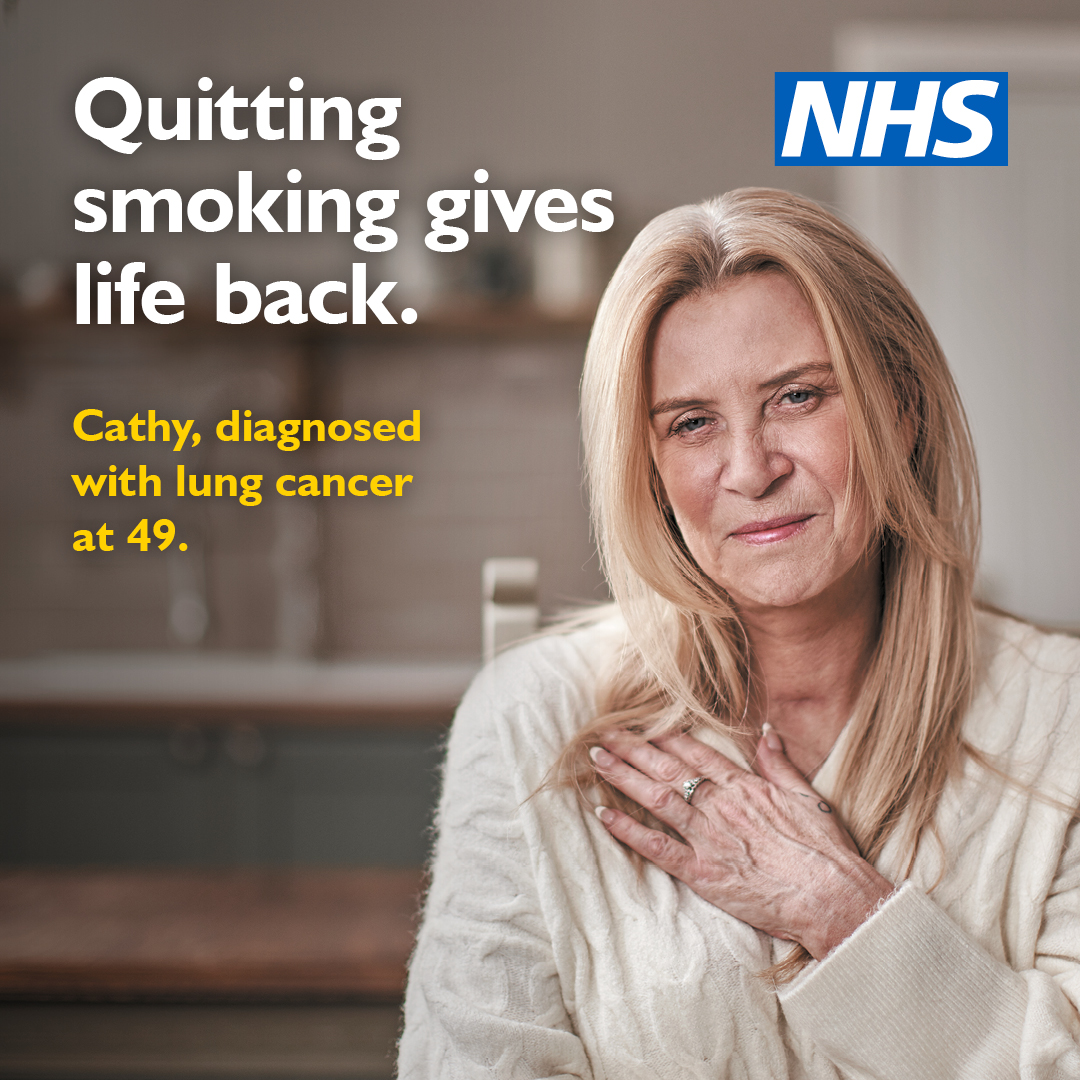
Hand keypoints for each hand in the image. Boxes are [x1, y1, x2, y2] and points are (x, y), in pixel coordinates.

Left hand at [589, 727, 893, 959]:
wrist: (832, 896)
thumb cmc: (825, 850)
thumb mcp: (806, 796)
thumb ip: (779, 763)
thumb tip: (766, 731)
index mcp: (744, 786)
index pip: (694, 752)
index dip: (663, 736)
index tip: (639, 722)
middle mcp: (720, 805)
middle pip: (667, 768)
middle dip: (632, 748)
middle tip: (603, 732)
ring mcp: (708, 837)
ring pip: (656, 798)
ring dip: (623, 777)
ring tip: (597, 759)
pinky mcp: (702, 872)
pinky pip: (658, 848)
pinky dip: (628, 831)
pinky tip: (604, 815)